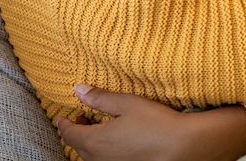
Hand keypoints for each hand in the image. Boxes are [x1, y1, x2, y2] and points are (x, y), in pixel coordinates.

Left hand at [56, 85, 245, 160]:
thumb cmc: (155, 122)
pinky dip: (102, 151)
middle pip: (78, 147)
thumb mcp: (126, 103)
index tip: (62, 116)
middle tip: (81, 118)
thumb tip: (78, 90)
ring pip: (91, 157)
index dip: (64, 123)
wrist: (183, 146)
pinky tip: (114, 141)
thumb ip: (100, 98)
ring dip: (89, 143)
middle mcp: (100, 159)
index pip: (69, 133)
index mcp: (95, 141)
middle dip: (76, 132)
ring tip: (97, 129)